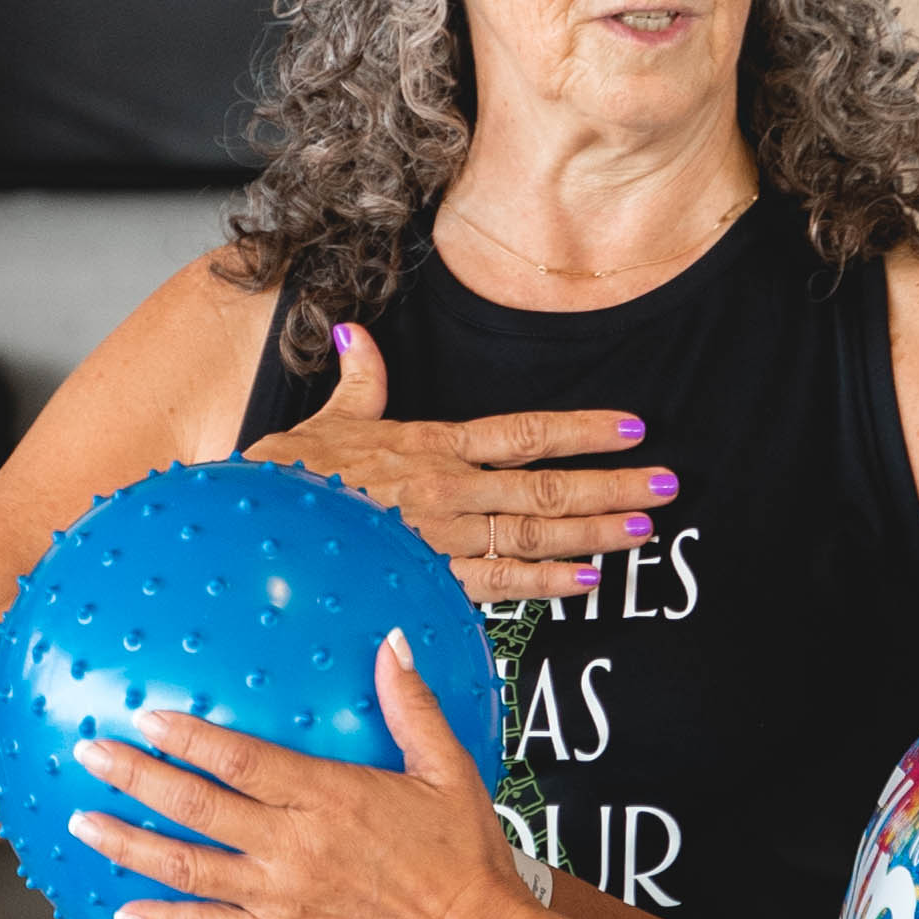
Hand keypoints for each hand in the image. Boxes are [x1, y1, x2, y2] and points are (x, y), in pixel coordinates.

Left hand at [69, 634, 546, 918]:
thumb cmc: (466, 860)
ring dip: (129, 845)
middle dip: (135, 777)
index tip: (146, 716)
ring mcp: (281, 899)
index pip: (241, 761)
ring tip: (82, 822)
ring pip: (188, 868)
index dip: (188, 738)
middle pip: (197, 807)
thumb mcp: (450, 771)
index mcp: (329, 799)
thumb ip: (412, 707)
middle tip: (89, 753)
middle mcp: (294, 848)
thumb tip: (393, 645)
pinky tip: (124, 911)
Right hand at [245, 323, 669, 606]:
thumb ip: (358, 381)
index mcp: (430, 445)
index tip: (633, 427)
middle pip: (546, 485)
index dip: (583, 429)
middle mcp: (447, 488)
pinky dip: (545, 583)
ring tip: (643, 532)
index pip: (523, 432)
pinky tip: (587, 583)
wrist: (251, 531)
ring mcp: (440, 537)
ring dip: (594, 532)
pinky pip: (498, 583)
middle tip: (667, 487)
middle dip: (612, 486)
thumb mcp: (324, 420)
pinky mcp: (424, 580)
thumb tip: (356, 334)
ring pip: (534, 533)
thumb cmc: (283, 481)